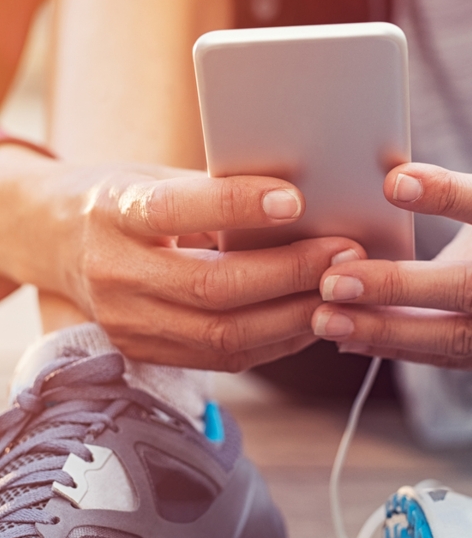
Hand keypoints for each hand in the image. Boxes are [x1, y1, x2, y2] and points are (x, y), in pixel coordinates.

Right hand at [7, 158, 363, 369]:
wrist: (58, 243)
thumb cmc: (121, 199)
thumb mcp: (154, 178)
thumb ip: (212, 193)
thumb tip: (300, 204)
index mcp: (115, 214)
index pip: (176, 211)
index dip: (237, 206)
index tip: (296, 199)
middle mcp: (115, 275)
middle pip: (212, 289)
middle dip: (291, 274)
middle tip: (347, 254)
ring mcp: (127, 324)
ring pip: (223, 336)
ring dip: (294, 318)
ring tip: (343, 293)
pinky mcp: (145, 354)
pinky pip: (222, 359)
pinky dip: (275, 341)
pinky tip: (311, 318)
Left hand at [311, 163, 471, 375]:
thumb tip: (383, 188)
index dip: (450, 195)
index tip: (392, 182)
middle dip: (398, 287)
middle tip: (334, 281)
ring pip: (463, 338)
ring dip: (389, 332)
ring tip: (329, 321)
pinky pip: (462, 360)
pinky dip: (406, 351)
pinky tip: (358, 342)